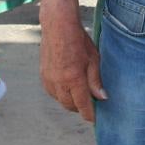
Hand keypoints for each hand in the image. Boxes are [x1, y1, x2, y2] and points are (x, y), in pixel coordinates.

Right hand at [39, 0, 105, 122]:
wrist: (58, 26)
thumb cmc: (78, 40)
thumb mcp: (93, 59)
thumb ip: (96, 81)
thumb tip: (102, 98)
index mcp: (73, 79)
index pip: (82, 105)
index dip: (90, 115)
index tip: (95, 119)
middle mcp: (59, 82)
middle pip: (70, 106)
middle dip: (80, 108)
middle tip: (90, 104)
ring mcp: (49, 79)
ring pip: (60, 100)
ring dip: (70, 102)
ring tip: (79, 95)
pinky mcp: (43, 75)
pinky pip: (52, 92)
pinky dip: (60, 94)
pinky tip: (67, 87)